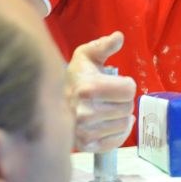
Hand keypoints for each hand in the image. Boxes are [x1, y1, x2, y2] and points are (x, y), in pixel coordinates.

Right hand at [67, 31, 135, 151]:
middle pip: (128, 107)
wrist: (51, 102)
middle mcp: (86, 111)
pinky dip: (119, 132)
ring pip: (124, 124)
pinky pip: (116, 140)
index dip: (126, 84)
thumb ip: (104, 45)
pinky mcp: (86, 145)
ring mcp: (86, 131)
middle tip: (111, 97)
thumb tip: (119, 36)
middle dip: (123, 100)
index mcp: (88, 87)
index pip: (129, 89)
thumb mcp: (87, 55)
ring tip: (108, 108)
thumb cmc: (75, 77)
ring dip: (121, 116)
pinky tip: (110, 123)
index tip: (116, 83)